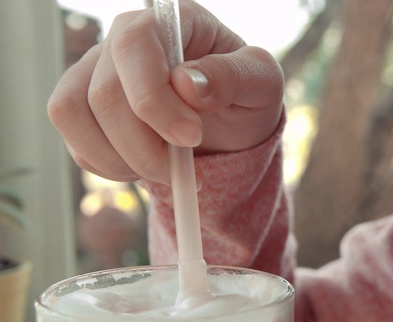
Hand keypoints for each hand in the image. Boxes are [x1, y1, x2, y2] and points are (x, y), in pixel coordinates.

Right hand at [48, 1, 283, 185]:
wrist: (232, 124)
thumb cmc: (247, 95)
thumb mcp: (262, 83)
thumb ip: (233, 77)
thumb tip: (186, 84)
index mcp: (170, 21)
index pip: (134, 46)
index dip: (153, 99)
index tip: (190, 137)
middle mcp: (124, 39)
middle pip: (104, 93)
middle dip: (144, 146)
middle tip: (185, 171)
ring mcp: (96, 71)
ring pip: (74, 114)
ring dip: (121, 158)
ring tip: (165, 170)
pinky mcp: (83, 107)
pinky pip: (75, 140)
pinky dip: (109, 167)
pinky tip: (144, 166)